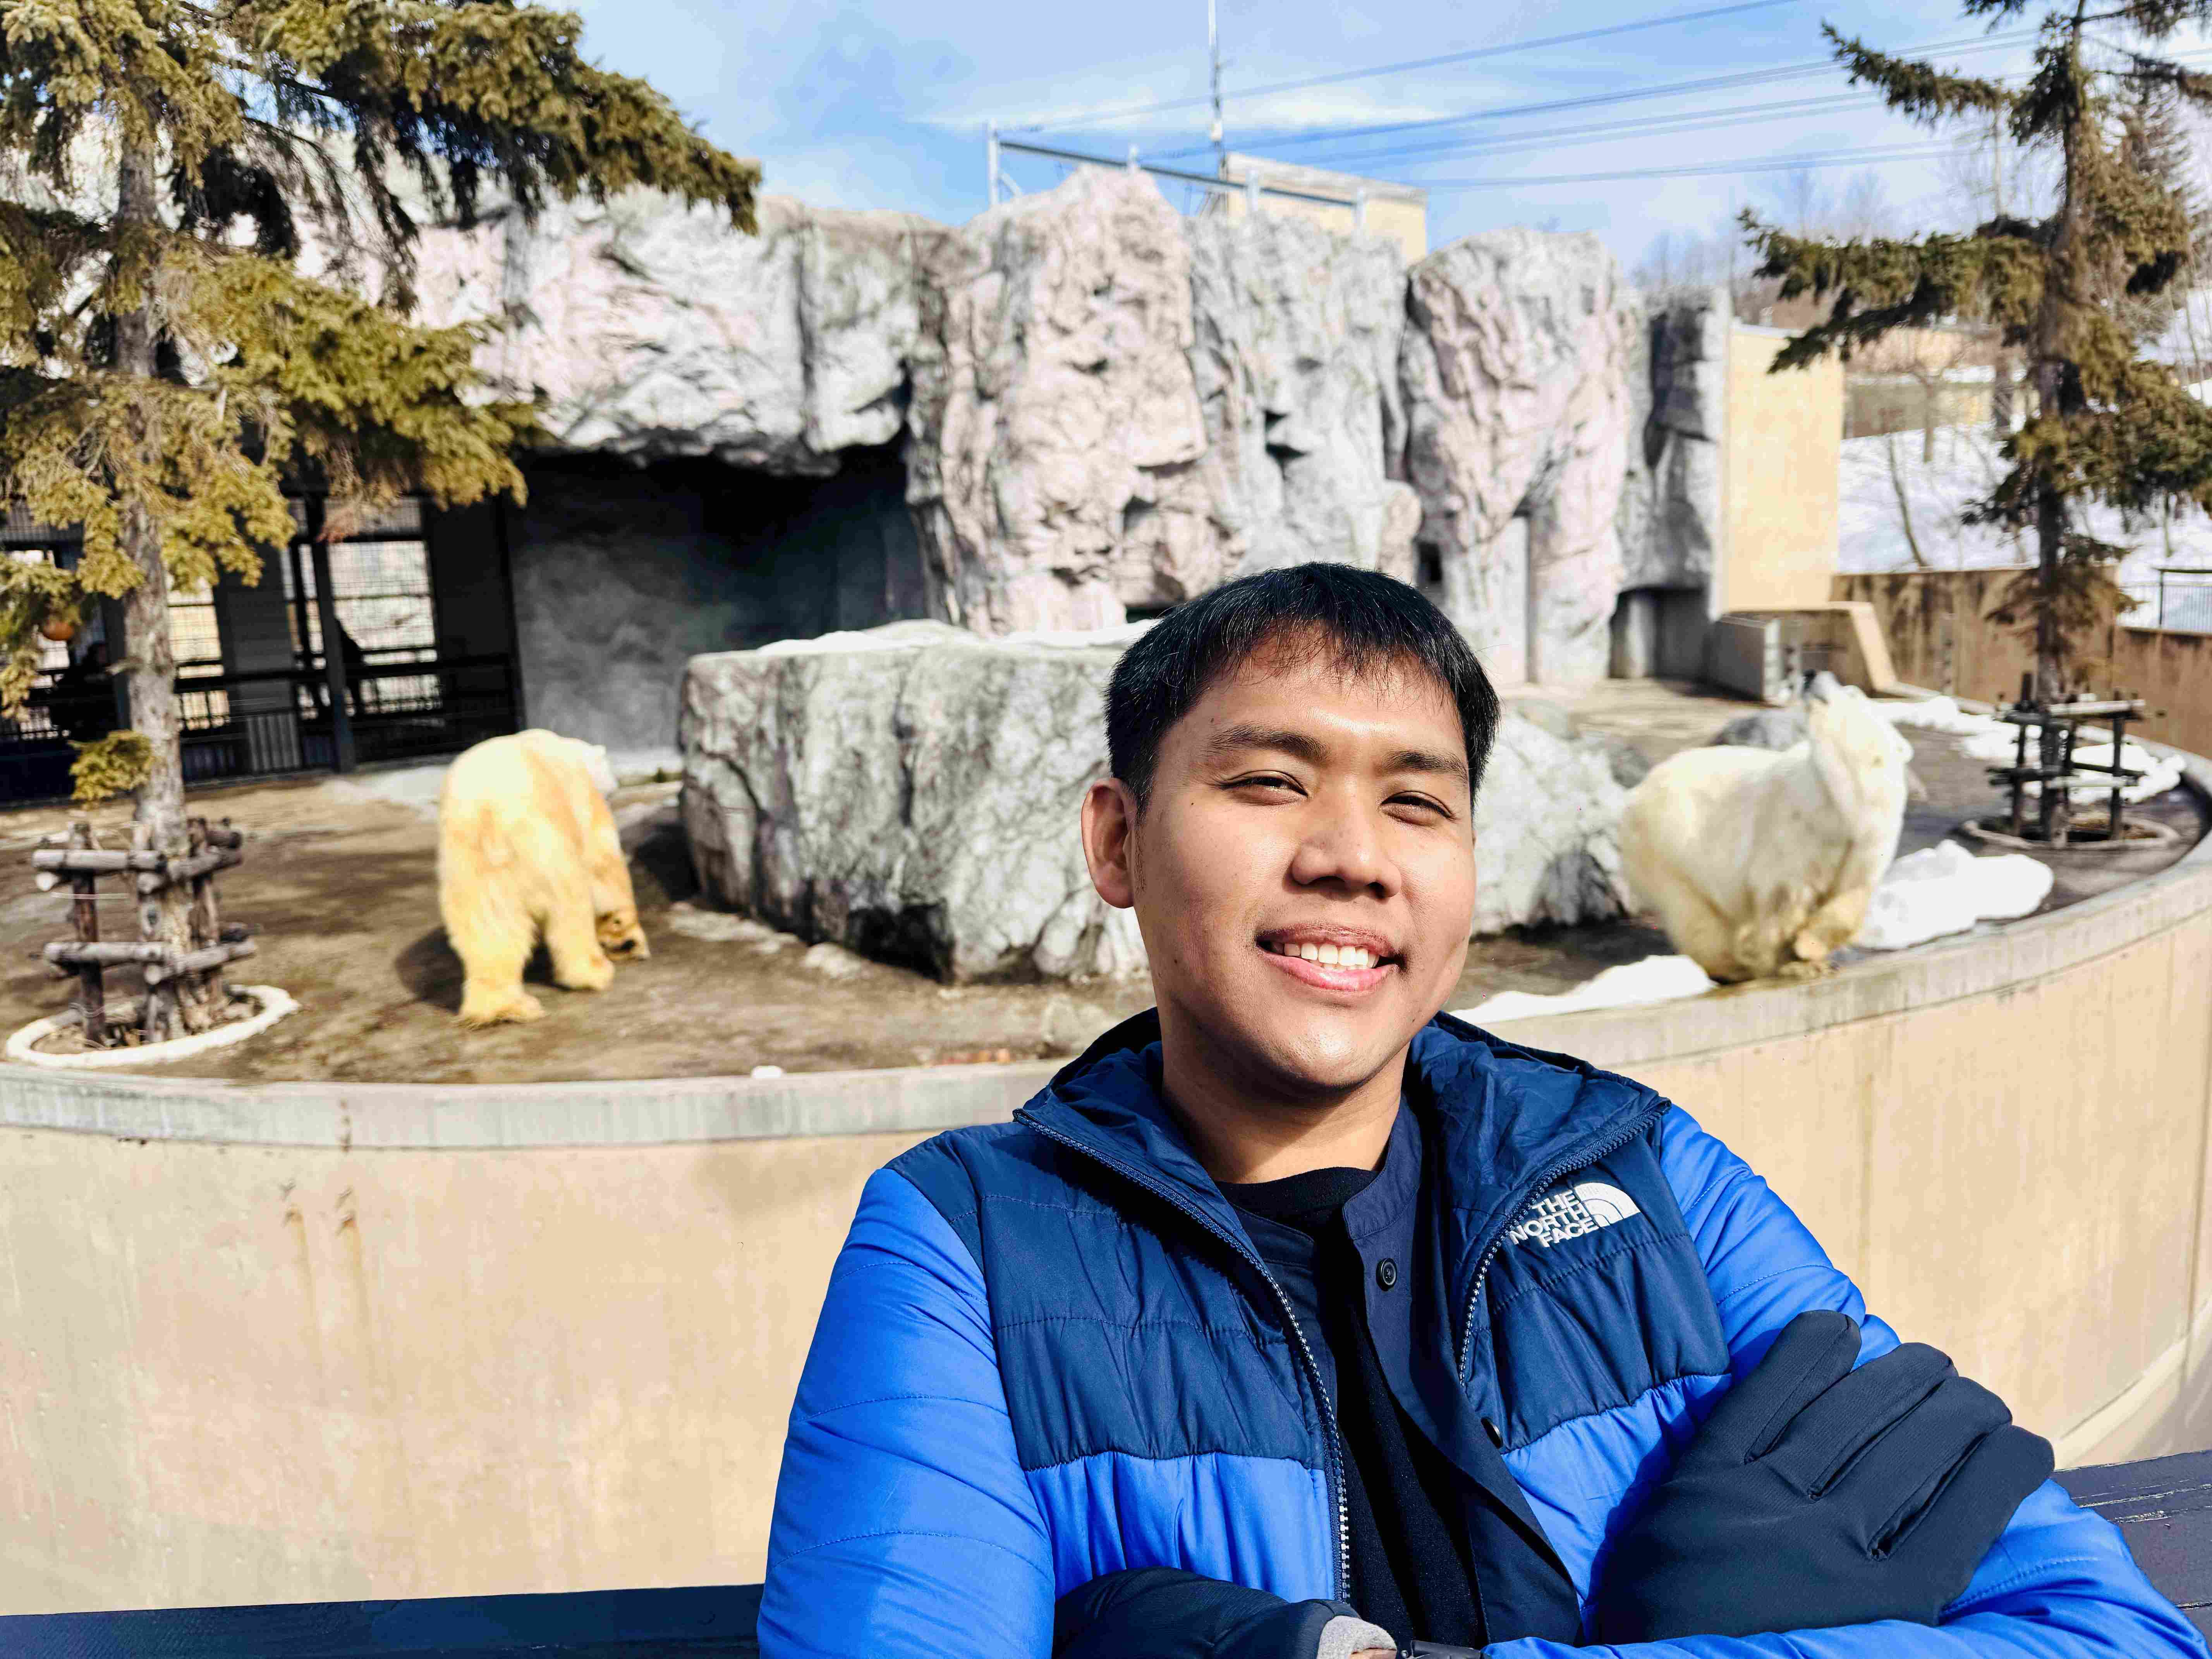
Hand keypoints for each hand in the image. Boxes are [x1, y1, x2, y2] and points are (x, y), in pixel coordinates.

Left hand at [1593, 1310, 2052, 1642]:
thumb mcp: (1862, 1652)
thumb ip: (1903, 1609)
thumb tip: (1957, 1529)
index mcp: (1881, 1614)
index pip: (1969, 1516)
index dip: (2005, 1469)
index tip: (2025, 1444)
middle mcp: (1823, 1554)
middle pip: (1914, 1454)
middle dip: (1960, 1413)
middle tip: (1979, 1398)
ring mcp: (1753, 1509)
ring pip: (1845, 1417)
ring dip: (1898, 1377)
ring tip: (1932, 1361)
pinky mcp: (1693, 1485)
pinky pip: (1754, 1403)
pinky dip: (1798, 1358)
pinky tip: (1835, 1327)